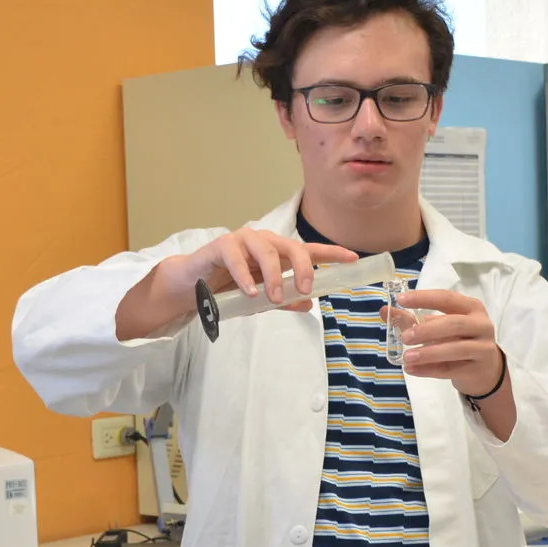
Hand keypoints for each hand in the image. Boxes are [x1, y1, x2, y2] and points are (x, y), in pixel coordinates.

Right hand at [166, 228, 357, 308]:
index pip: (309, 250)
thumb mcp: (261, 299)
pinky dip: (245, 275)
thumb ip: (283, 300)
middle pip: (292, 247)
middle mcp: (264, 243)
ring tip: (273, 298)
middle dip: (302, 268)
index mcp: (277, 254)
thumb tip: (308, 304)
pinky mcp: (221, 246)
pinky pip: (236, 257)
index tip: (354, 258)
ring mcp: (243, 241)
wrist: (193, 286)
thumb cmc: (229, 288)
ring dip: (273, 276)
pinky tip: (251, 291)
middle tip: (306, 289)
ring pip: (266, 251)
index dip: (332, 253)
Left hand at [392, 289, 506, 397]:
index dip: (424, 298)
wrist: (485, 370)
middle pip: (455, 324)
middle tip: (405, 337)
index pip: (446, 298)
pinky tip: (412, 370)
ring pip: (455, 349)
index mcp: (471, 307)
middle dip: (427, 330)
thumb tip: (384, 311)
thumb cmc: (460, 341)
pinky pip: (451, 369)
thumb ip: (413, 319)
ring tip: (407, 357)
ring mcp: (482, 348)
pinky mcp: (477, 369)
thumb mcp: (441, 327)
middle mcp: (481, 324)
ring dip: (429, 353)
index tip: (400, 300)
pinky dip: (429, 370)